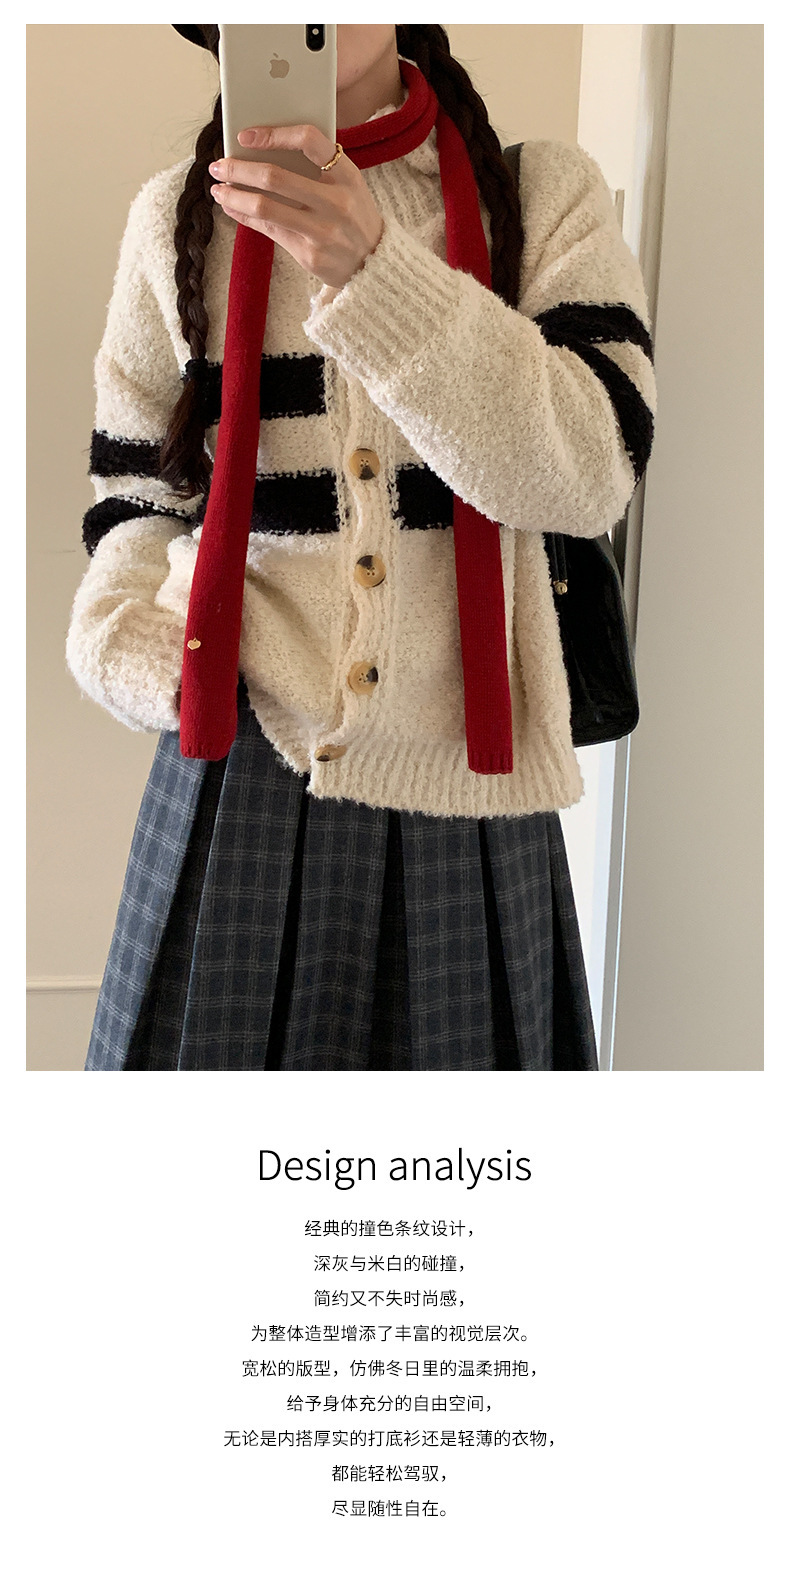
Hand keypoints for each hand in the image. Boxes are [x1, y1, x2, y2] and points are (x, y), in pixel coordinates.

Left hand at [208, 124, 384, 289]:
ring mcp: (323, 230)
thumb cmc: (354, 215)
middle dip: (239, 168)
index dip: (273, 134)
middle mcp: (336, 201)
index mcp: (346, 173)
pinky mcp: (311, 254)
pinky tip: (233, 208)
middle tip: (219, 165)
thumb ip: (316, 166)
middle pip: (275, 177)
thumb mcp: (347, 184)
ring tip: (219, 190)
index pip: (308, 140)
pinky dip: (245, 217)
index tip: (246, 135)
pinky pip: (269, 230)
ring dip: (234, 196)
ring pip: (265, 207)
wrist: (375, 263)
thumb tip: (263, 150)